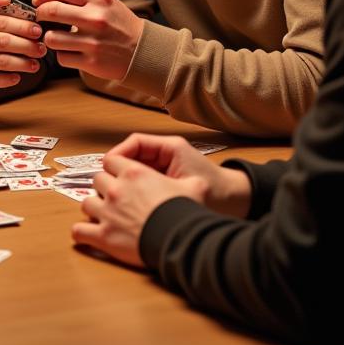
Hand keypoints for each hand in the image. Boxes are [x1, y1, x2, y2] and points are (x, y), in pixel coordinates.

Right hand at [0, 0, 45, 101]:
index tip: (38, 29)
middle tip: (42, 48)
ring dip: (23, 63)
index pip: (0, 20)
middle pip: (3, 40)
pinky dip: (9, 78)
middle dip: (27, 44)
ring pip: (0, 60)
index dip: (22, 24)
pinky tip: (18, 76)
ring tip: (35, 64)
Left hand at [32, 0, 143, 81]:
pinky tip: (70, 51)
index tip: (38, 0)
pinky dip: (61, 54)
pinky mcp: (91, 62)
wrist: (143, 51)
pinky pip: (61, 57)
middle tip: (40, 17)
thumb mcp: (106, 2)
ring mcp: (93, 42)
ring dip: (49, 37)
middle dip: (40, 14)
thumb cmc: (119, 24)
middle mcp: (96, 19)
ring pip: (51, 38)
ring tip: (57, 37)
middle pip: (51, 11)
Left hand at [70, 135, 251, 268]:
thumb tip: (201, 182)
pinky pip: (79, 230)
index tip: (119, 175)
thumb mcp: (194, 188)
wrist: (177, 240)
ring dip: (93, 207)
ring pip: (86, 202)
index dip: (115, 167)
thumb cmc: (183, 213)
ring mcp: (106, 212)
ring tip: (103, 214)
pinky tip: (86, 234)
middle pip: (97, 179)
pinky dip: (81, 232)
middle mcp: (116, 189)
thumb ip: (192, 181)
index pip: (111, 161)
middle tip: (114, 196)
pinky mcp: (102, 235)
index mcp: (134, 173)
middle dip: (104, 187)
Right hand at [105, 134, 251, 217]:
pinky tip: (126, 202)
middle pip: (131, 154)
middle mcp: (165, 154)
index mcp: (171, 148)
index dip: (118, 153)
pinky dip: (132, 188)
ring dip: (123, 179)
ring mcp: (164, 167)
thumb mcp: (188, 185)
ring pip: (134, 168)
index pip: (136, 142)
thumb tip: (130, 182)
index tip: (107, 167)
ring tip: (113, 194)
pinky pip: (142, 180)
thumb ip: (161, 182)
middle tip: (105, 184)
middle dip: (117, 168)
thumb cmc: (217, 192)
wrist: (238, 202)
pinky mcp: (165, 180)